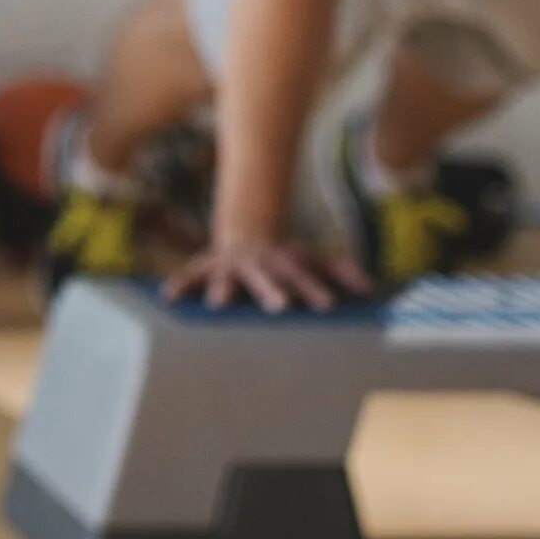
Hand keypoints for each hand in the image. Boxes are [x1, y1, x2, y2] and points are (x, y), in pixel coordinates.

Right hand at [162, 233, 369, 312]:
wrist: (247, 232)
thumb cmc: (286, 259)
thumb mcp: (314, 259)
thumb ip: (342, 271)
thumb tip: (371, 289)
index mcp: (285, 262)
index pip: (304, 277)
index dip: (315, 289)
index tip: (328, 306)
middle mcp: (258, 263)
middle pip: (267, 277)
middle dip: (272, 290)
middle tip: (280, 306)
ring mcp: (230, 263)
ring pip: (226, 276)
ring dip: (222, 289)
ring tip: (218, 306)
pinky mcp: (206, 266)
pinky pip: (190, 274)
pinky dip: (181, 284)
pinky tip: (169, 297)